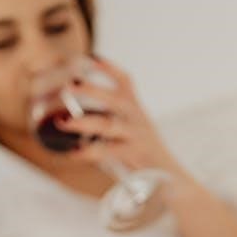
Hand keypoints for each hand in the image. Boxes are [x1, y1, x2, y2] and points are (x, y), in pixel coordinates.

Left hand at [54, 55, 193, 183]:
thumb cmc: (145, 156)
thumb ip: (109, 126)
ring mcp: (137, 136)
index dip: (109, 68)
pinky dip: (89, 152)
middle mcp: (138, 119)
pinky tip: (74, 153)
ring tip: (64, 123)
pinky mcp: (135, 155)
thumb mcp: (132, 133)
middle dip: (90, 91)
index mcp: (136, 111)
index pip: (125, 82)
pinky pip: (109, 151)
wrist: (172, 179)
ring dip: (84, 123)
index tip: (91, 58)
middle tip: (68, 87)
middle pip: (114, 99)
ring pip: (109, 125)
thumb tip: (74, 123)